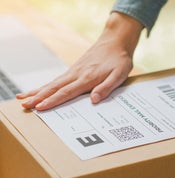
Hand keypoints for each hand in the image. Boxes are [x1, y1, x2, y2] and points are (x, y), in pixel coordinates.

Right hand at [16, 12, 142, 110]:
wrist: (115, 41)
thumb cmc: (119, 60)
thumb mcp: (118, 75)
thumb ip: (106, 87)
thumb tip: (93, 100)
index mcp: (87, 78)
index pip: (66, 92)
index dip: (53, 101)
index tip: (40, 107)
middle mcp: (77, 74)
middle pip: (54, 87)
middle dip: (39, 97)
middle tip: (24, 105)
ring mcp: (74, 71)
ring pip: (53, 83)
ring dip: (38, 91)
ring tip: (24, 97)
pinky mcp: (75, 69)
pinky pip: (58, 79)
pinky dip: (47, 85)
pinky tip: (41, 89)